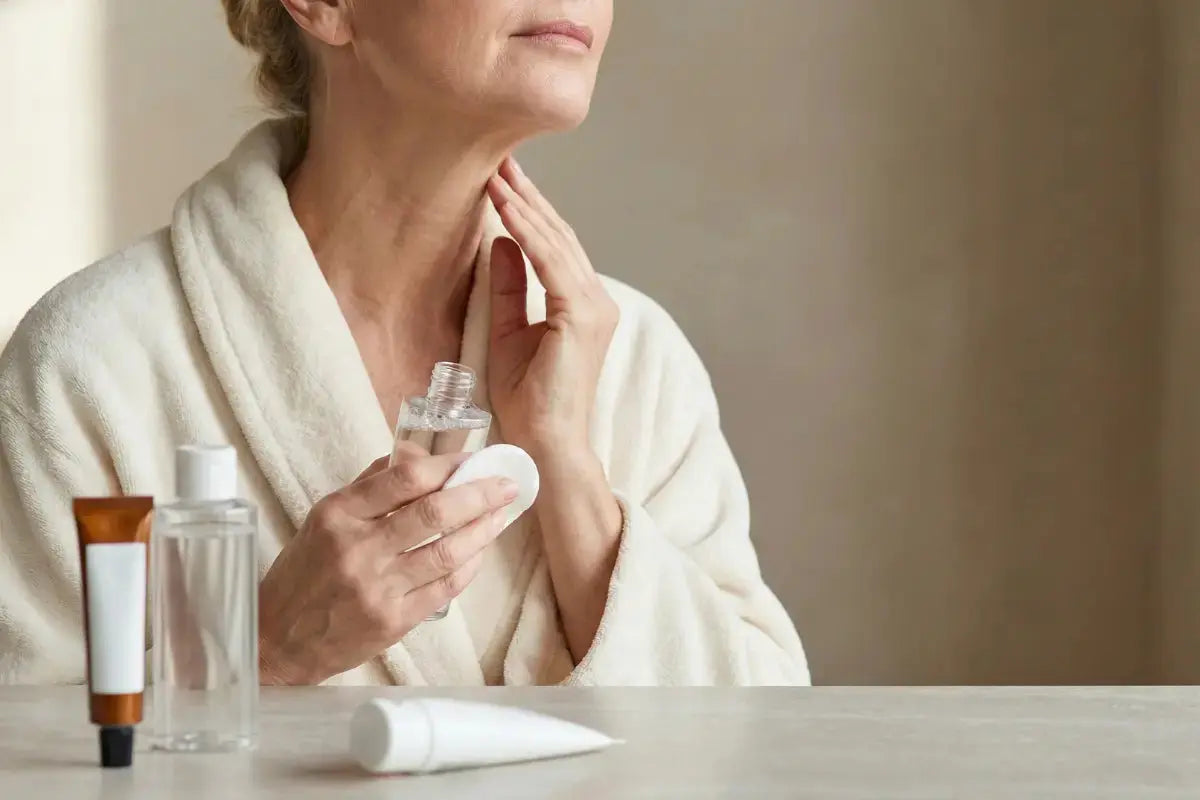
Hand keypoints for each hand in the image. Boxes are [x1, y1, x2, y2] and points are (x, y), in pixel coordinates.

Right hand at [257, 443, 517, 684]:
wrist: (276, 642)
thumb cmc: (303, 574)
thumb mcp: (323, 518)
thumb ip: (371, 486)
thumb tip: (418, 454)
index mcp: (338, 514)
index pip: (403, 478)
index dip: (447, 465)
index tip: (473, 460)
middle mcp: (358, 548)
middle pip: (433, 512)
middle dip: (479, 494)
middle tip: (506, 485)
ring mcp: (377, 587)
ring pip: (446, 551)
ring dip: (483, 530)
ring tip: (502, 516)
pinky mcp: (392, 621)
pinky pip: (444, 588)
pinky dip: (468, 567)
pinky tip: (479, 553)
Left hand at [485, 157, 619, 457]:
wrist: (545, 445)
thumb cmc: (528, 402)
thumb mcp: (507, 333)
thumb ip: (506, 288)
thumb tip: (498, 241)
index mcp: (581, 305)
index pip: (553, 247)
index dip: (528, 211)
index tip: (501, 179)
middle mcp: (595, 301)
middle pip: (558, 236)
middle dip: (527, 196)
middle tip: (500, 158)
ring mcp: (594, 307)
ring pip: (556, 242)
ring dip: (524, 204)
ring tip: (496, 172)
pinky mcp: (582, 316)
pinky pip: (550, 262)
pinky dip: (526, 231)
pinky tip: (504, 207)